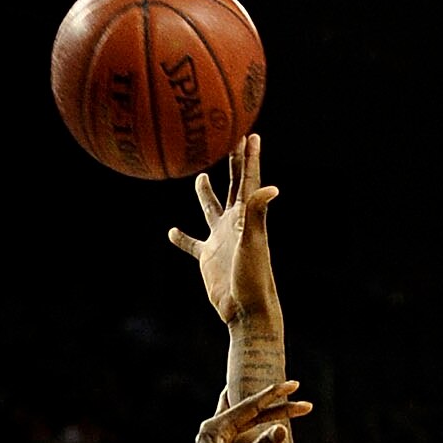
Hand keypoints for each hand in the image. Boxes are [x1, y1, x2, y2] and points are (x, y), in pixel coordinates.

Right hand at [169, 134, 279, 325]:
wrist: (244, 308)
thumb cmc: (253, 276)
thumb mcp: (253, 242)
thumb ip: (257, 213)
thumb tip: (271, 187)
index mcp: (246, 216)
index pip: (248, 181)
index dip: (249, 158)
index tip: (249, 135)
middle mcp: (234, 223)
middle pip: (233, 186)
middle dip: (233, 164)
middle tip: (230, 140)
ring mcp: (220, 239)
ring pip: (211, 210)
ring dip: (206, 194)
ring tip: (199, 177)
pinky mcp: (208, 258)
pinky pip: (192, 244)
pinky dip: (182, 238)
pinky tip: (171, 232)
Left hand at [170, 382, 309, 442]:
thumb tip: (282, 429)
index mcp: (214, 429)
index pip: (248, 404)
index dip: (273, 394)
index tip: (294, 385)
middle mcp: (214, 433)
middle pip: (251, 410)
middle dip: (277, 405)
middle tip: (302, 401)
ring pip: (249, 422)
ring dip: (271, 417)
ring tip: (292, 409)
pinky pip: (247, 436)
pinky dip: (263, 431)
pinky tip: (274, 431)